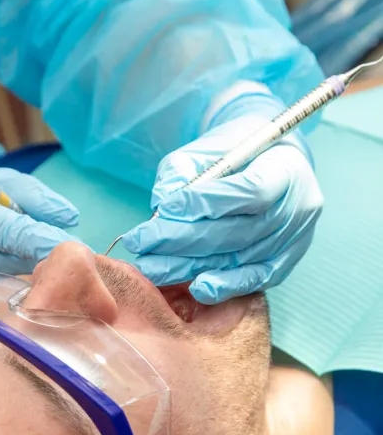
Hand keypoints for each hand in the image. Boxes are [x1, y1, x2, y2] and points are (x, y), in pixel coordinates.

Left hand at [123, 113, 323, 303]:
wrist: (271, 159)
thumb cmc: (235, 150)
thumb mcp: (207, 146)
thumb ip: (183, 171)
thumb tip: (162, 206)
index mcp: (284, 169)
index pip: (248, 191)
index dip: (205, 203)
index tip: (164, 210)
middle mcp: (296, 207)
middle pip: (237, 232)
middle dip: (180, 240)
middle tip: (140, 244)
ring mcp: (294, 239)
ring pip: (238, 258)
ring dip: (189, 266)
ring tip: (150, 267)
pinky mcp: (285, 262)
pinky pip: (254, 280)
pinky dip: (224, 286)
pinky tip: (195, 288)